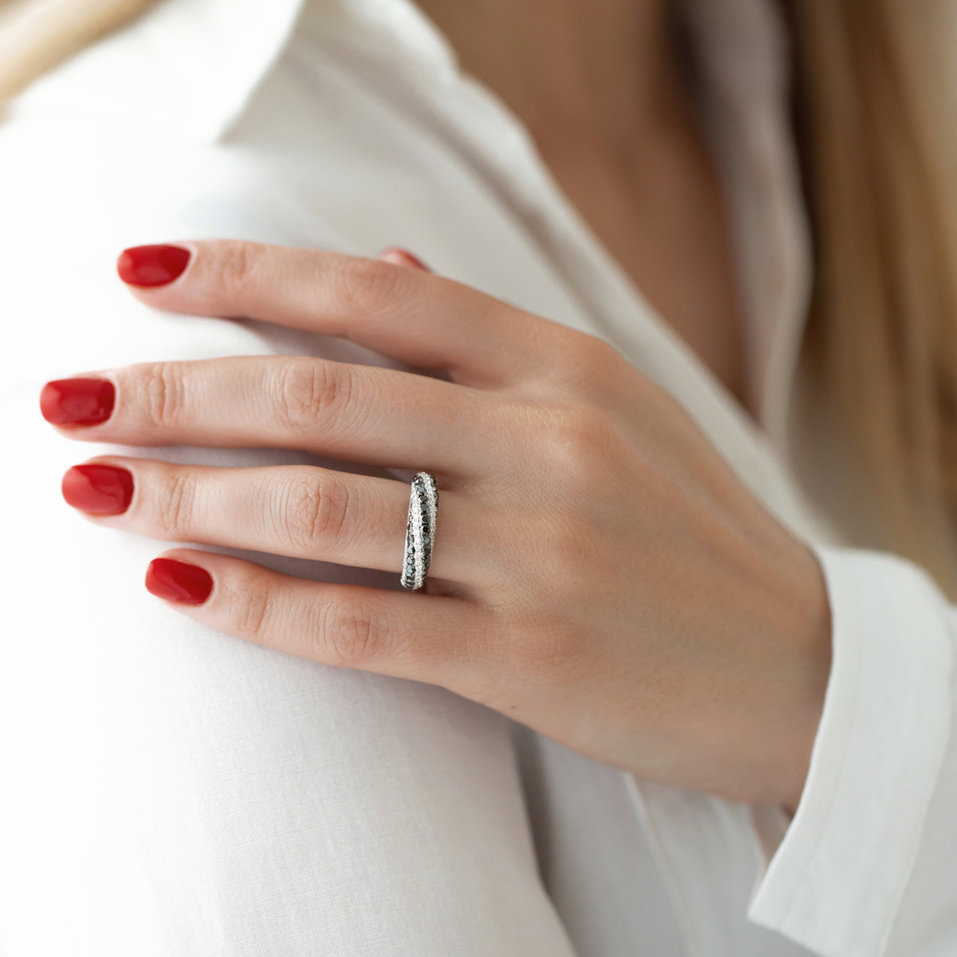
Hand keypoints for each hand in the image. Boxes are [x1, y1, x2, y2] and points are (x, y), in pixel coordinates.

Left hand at [40, 240, 831, 809]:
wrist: (798, 664)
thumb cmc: (690, 531)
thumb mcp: (614, 407)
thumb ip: (492, 338)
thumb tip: (386, 254)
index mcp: (565, 366)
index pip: (373, 291)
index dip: (242, 274)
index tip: (140, 274)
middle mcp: (549, 442)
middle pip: (320, 393)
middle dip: (175, 391)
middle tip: (69, 396)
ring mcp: (541, 553)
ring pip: (323, 507)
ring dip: (190, 497)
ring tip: (98, 492)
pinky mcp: (530, 660)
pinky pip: (361, 623)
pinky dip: (257, 604)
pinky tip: (180, 587)